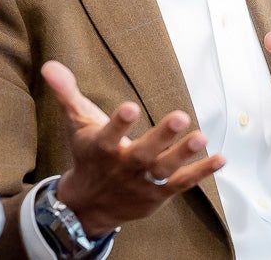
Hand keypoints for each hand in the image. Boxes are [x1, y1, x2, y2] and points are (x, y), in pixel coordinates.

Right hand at [41, 60, 223, 237]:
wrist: (89, 205)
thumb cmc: (87, 156)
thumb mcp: (75, 123)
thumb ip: (67, 93)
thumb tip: (50, 65)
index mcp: (101, 148)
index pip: (109, 134)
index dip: (119, 122)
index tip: (130, 107)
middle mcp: (123, 167)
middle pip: (143, 153)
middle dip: (162, 136)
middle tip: (180, 116)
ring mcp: (143, 182)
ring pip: (165, 169)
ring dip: (184, 153)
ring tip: (201, 136)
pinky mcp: (159, 194)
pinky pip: (182, 183)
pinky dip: (201, 172)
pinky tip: (220, 158)